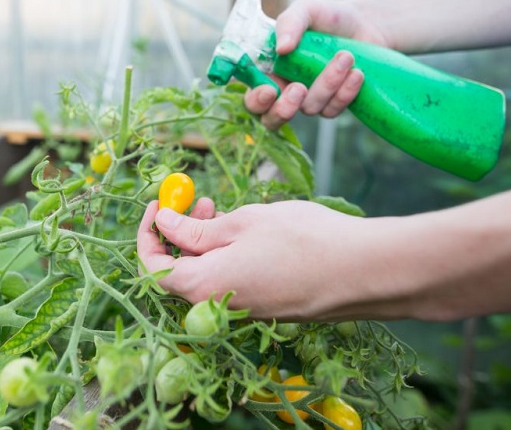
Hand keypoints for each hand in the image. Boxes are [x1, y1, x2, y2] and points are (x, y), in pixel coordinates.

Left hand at [137, 199, 399, 320]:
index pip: (153, 268)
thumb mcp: (242, 222)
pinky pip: (230, 282)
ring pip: (206, 275)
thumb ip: (195, 229)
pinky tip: (245, 231)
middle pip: (179, 273)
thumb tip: (163, 223)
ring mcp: (243, 311)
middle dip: (178, 233)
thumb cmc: (302, 240)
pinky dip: (225, 255)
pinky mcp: (264, 307)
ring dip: (203, 242)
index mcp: (203, 287)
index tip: (158, 203)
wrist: (363, 271)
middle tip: (197, 199)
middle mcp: (217, 307)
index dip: (148, 234)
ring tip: (220, 208)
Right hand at [245, 0, 388, 128]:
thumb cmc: (327, 17)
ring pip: (310, 108)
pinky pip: (333, 109)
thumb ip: (289, 24)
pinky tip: (357, 73)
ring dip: (327, 83)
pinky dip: (346, 92)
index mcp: (270, 71)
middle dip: (283, 110)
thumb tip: (282, 49)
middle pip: (272, 119)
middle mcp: (285, 90)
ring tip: (346, 56)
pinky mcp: (332, 106)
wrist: (363, 24)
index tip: (270, 90)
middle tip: (299, 88)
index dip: (257, 100)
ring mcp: (308, 101)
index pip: (253, 97)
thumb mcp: (305, 10)